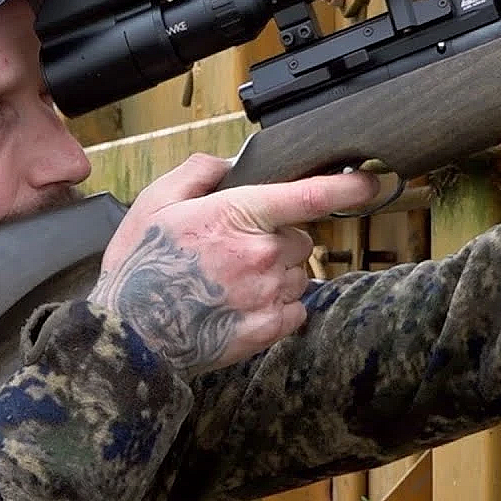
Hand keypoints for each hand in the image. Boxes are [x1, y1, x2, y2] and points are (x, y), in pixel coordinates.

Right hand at [88, 153, 379, 377]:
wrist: (128, 338)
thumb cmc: (138, 268)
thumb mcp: (155, 203)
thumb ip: (198, 173)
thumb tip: (229, 163)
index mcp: (237, 216)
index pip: (308, 196)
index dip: (348, 188)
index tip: (372, 183)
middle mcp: (260, 254)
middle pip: (301, 238)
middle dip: (278, 240)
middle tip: (234, 252)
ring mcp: (266, 295)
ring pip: (299, 274)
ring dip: (277, 274)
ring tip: (231, 283)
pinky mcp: (266, 330)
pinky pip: (295, 310)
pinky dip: (277, 307)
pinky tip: (241, 307)